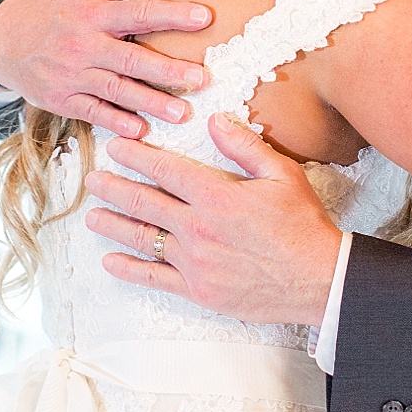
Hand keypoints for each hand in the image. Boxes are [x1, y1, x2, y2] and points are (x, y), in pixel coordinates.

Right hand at [0, 0, 213, 138]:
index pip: (139, 12)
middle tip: (201, 78)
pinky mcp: (62, 99)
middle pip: (131, 58)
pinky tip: (141, 130)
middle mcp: (84, 45)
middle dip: (168, 70)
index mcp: (94, 14)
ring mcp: (72, 74)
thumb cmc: (55, 9)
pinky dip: (116, 122)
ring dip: (151, 103)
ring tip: (182, 113)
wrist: (2, 40)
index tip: (205, 17)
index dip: (172, 14)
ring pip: (116, 90)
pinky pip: (93, 112)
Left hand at [82, 115, 343, 326]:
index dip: (136, 155)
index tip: (115, 146)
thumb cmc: (303, 225)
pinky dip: (129, 268)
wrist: (319, 280)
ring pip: (142, 238)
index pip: (164, 169)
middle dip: (113, 187)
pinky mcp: (197, 290)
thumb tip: (215, 121)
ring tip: (92, 215)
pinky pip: (154, 278)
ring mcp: (194, 262)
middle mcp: (198, 228)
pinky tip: (111, 260)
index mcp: (216, 196)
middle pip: (143, 202)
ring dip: (113, 224)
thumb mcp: (282, 175)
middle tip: (92, 179)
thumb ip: (244, 146)